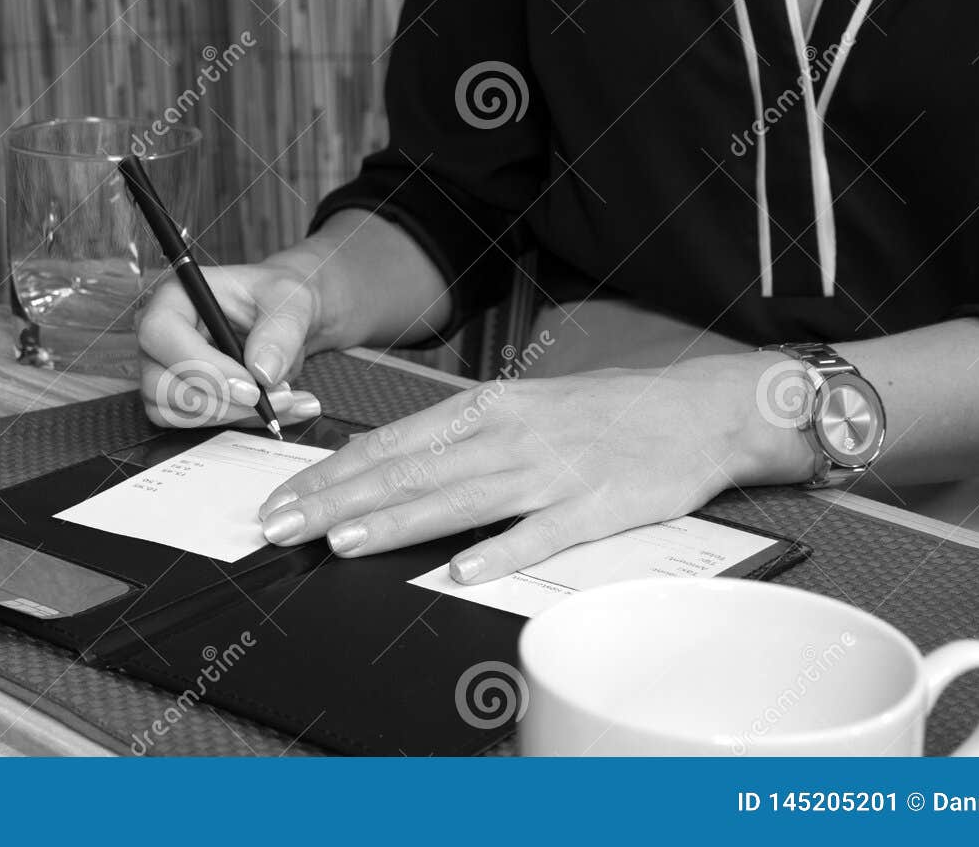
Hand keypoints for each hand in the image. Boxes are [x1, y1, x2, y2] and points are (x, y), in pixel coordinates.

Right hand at [136, 254, 336, 429]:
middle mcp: (160, 335)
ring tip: (285, 400)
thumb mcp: (290, 300)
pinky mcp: (179, 398)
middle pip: (159, 383)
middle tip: (275, 398)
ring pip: (174, 412)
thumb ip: (281, 330)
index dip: (201, 366)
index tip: (250, 386)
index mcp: (175, 296)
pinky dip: (237, 423)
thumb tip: (263, 372)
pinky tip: (274, 410)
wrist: (284, 318)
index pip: (160, 334)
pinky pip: (193, 424)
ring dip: (231, 416)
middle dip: (220, 402)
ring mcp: (163, 370)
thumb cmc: (277, 297)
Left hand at [254, 354, 814, 582]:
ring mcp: (551, 471)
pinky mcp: (596, 506)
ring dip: (395, 522)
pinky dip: (499, 552)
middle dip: (336, 502)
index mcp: (486, 410)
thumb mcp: (523, 408)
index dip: (331, 474)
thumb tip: (390, 466)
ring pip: (457, 499)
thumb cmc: (605, 412)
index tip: (284, 499)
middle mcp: (508, 435)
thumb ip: (461, 440)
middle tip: (282, 527)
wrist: (696, 410)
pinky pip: (540, 534)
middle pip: (408, 472)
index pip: (390, 444)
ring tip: (341, 542)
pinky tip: (461, 571)